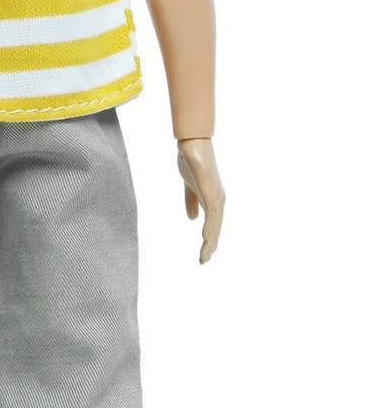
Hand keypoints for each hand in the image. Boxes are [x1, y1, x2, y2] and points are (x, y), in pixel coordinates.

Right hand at [175, 137, 224, 263]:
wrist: (192, 145)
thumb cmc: (192, 163)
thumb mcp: (189, 187)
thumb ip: (191, 202)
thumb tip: (192, 219)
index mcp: (213, 200)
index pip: (213, 225)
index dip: (209, 240)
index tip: (203, 255)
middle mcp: (218, 200)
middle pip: (216, 229)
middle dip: (210, 246)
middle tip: (203, 262)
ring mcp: (216, 196)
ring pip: (215, 224)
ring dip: (210, 241)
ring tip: (204, 256)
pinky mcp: (210, 191)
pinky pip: (212, 213)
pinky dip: (210, 226)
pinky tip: (204, 236)